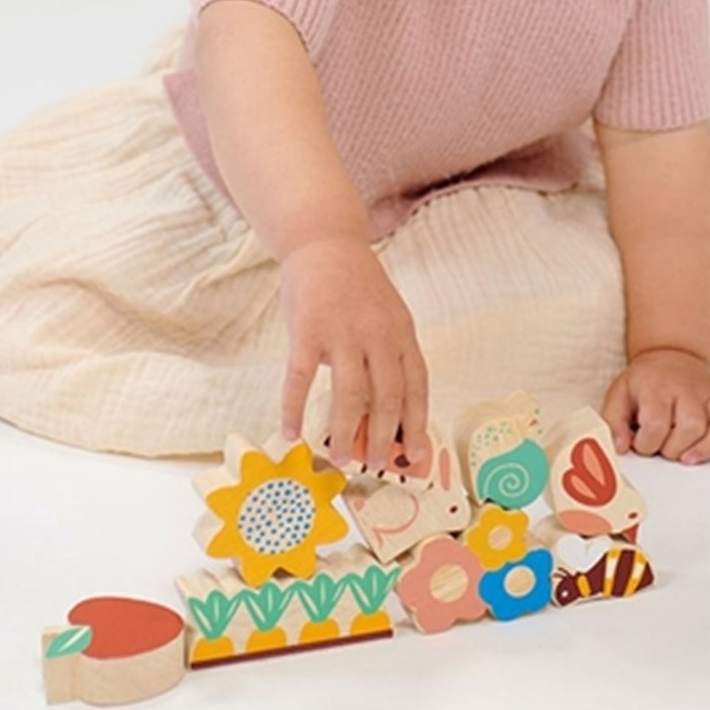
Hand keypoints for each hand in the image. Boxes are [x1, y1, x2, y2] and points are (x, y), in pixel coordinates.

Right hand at [278, 235, 428, 474]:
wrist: (325, 242)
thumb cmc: (357, 287)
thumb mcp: (387, 316)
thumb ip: (387, 357)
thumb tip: (383, 416)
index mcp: (402, 332)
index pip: (417, 386)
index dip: (417, 424)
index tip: (416, 456)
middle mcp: (377, 334)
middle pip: (387, 397)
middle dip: (384, 438)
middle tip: (377, 467)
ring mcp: (342, 332)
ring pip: (349, 396)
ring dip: (346, 433)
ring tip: (340, 459)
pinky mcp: (307, 330)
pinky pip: (301, 379)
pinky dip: (295, 409)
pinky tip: (292, 433)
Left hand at [601, 348, 709, 465]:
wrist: (673, 354)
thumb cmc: (646, 380)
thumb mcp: (619, 393)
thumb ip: (613, 421)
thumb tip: (621, 447)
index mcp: (657, 388)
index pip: (657, 423)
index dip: (647, 444)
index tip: (642, 444)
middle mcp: (687, 390)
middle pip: (691, 426)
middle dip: (675, 448)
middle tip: (664, 449)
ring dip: (704, 449)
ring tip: (687, 457)